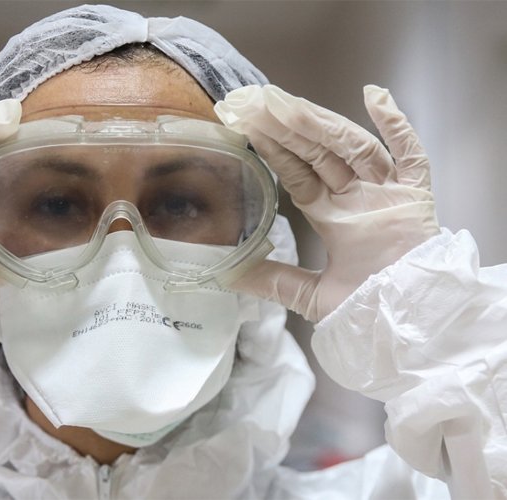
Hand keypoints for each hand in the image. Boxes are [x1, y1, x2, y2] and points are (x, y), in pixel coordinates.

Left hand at [215, 84, 439, 321]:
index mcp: (333, 218)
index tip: (250, 127)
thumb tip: (228, 274)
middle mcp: (358, 199)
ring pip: (354, 148)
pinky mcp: (417, 197)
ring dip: (324, 124)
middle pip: (321, 154)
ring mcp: (387, 194)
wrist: (407, 325)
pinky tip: (375, 97)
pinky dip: (397, 126)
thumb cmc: (365, 310)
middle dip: (291, 129)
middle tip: (261, 102)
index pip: (299, 174)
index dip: (276, 151)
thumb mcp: (308, 294)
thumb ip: (272, 280)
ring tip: (292, 104)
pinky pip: (411, 155)